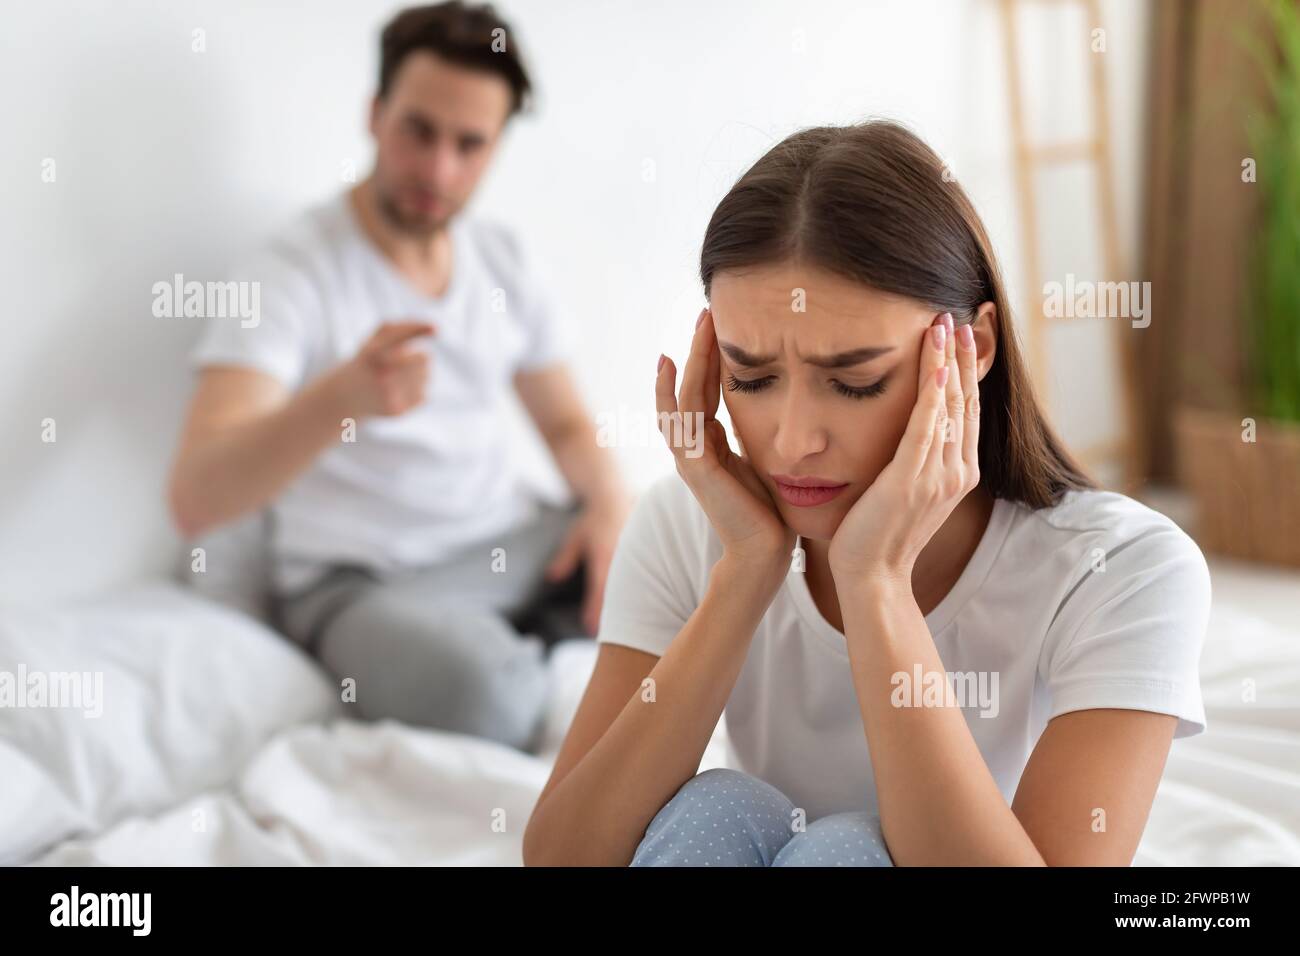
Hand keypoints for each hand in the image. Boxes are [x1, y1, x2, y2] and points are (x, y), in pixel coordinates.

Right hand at [326, 320, 435, 418]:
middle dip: (419, 357)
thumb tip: (434, 328)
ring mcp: (389, 393)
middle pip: (424, 358)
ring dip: (417, 375)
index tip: (435, 328)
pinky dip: (416, 392)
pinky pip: (424, 395)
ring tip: (397, 378)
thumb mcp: (374, 341)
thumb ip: (398, 328)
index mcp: (372, 352)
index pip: (399, 336)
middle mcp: (380, 373)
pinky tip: (397, 393)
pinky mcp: (396, 410)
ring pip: (426, 377)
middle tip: (404, 361)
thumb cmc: (368, 363)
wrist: (346, 396)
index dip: (418, 329)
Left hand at [544, 495, 632, 635]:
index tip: (591, 629)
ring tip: (625, 631)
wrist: (614, 496)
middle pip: (618, 593)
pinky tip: (638, 611)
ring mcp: (633, 557)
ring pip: (632, 588)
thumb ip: (565, 558)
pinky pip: (640, 579)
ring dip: (627, 608)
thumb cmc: (593, 518)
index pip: (600, 587)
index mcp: (604, 553)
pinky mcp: (641, 557)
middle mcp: (621, 557)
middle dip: (612, 616)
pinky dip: (636, 595)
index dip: (595, 609)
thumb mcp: (575, 536)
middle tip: (605, 638)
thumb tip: (551, 578)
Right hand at [655, 307, 794, 570]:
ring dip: (691, 358)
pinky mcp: (693, 465)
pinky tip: (672, 362)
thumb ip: (757, 435)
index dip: (709, 359)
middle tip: (708, 310)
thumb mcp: (764, 461)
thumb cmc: (771, 512)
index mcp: (710, 446)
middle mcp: (694, 448)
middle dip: (698, 349)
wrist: (765, 554)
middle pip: (690, 387)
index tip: (719, 325)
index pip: (705, 392)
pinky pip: (679, 418)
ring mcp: (689, 456)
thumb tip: (774, 405)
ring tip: (700, 324)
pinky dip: (673, 389)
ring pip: (683, 396)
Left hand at [828, 312, 980, 588]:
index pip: (966, 410)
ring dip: (946, 361)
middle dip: (961, 356)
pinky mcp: (913, 479)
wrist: (872, 577)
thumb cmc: (876, 534)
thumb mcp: (902, 490)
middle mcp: (958, 471)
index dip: (965, 372)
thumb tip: (904, 430)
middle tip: (955, 316)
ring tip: (941, 324)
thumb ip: (911, 459)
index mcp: (958, 473)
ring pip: (950, 406)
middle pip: (965, 401)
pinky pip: (928, 426)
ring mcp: (939, 476)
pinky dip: (933, 393)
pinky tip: (934, 364)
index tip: (958, 336)